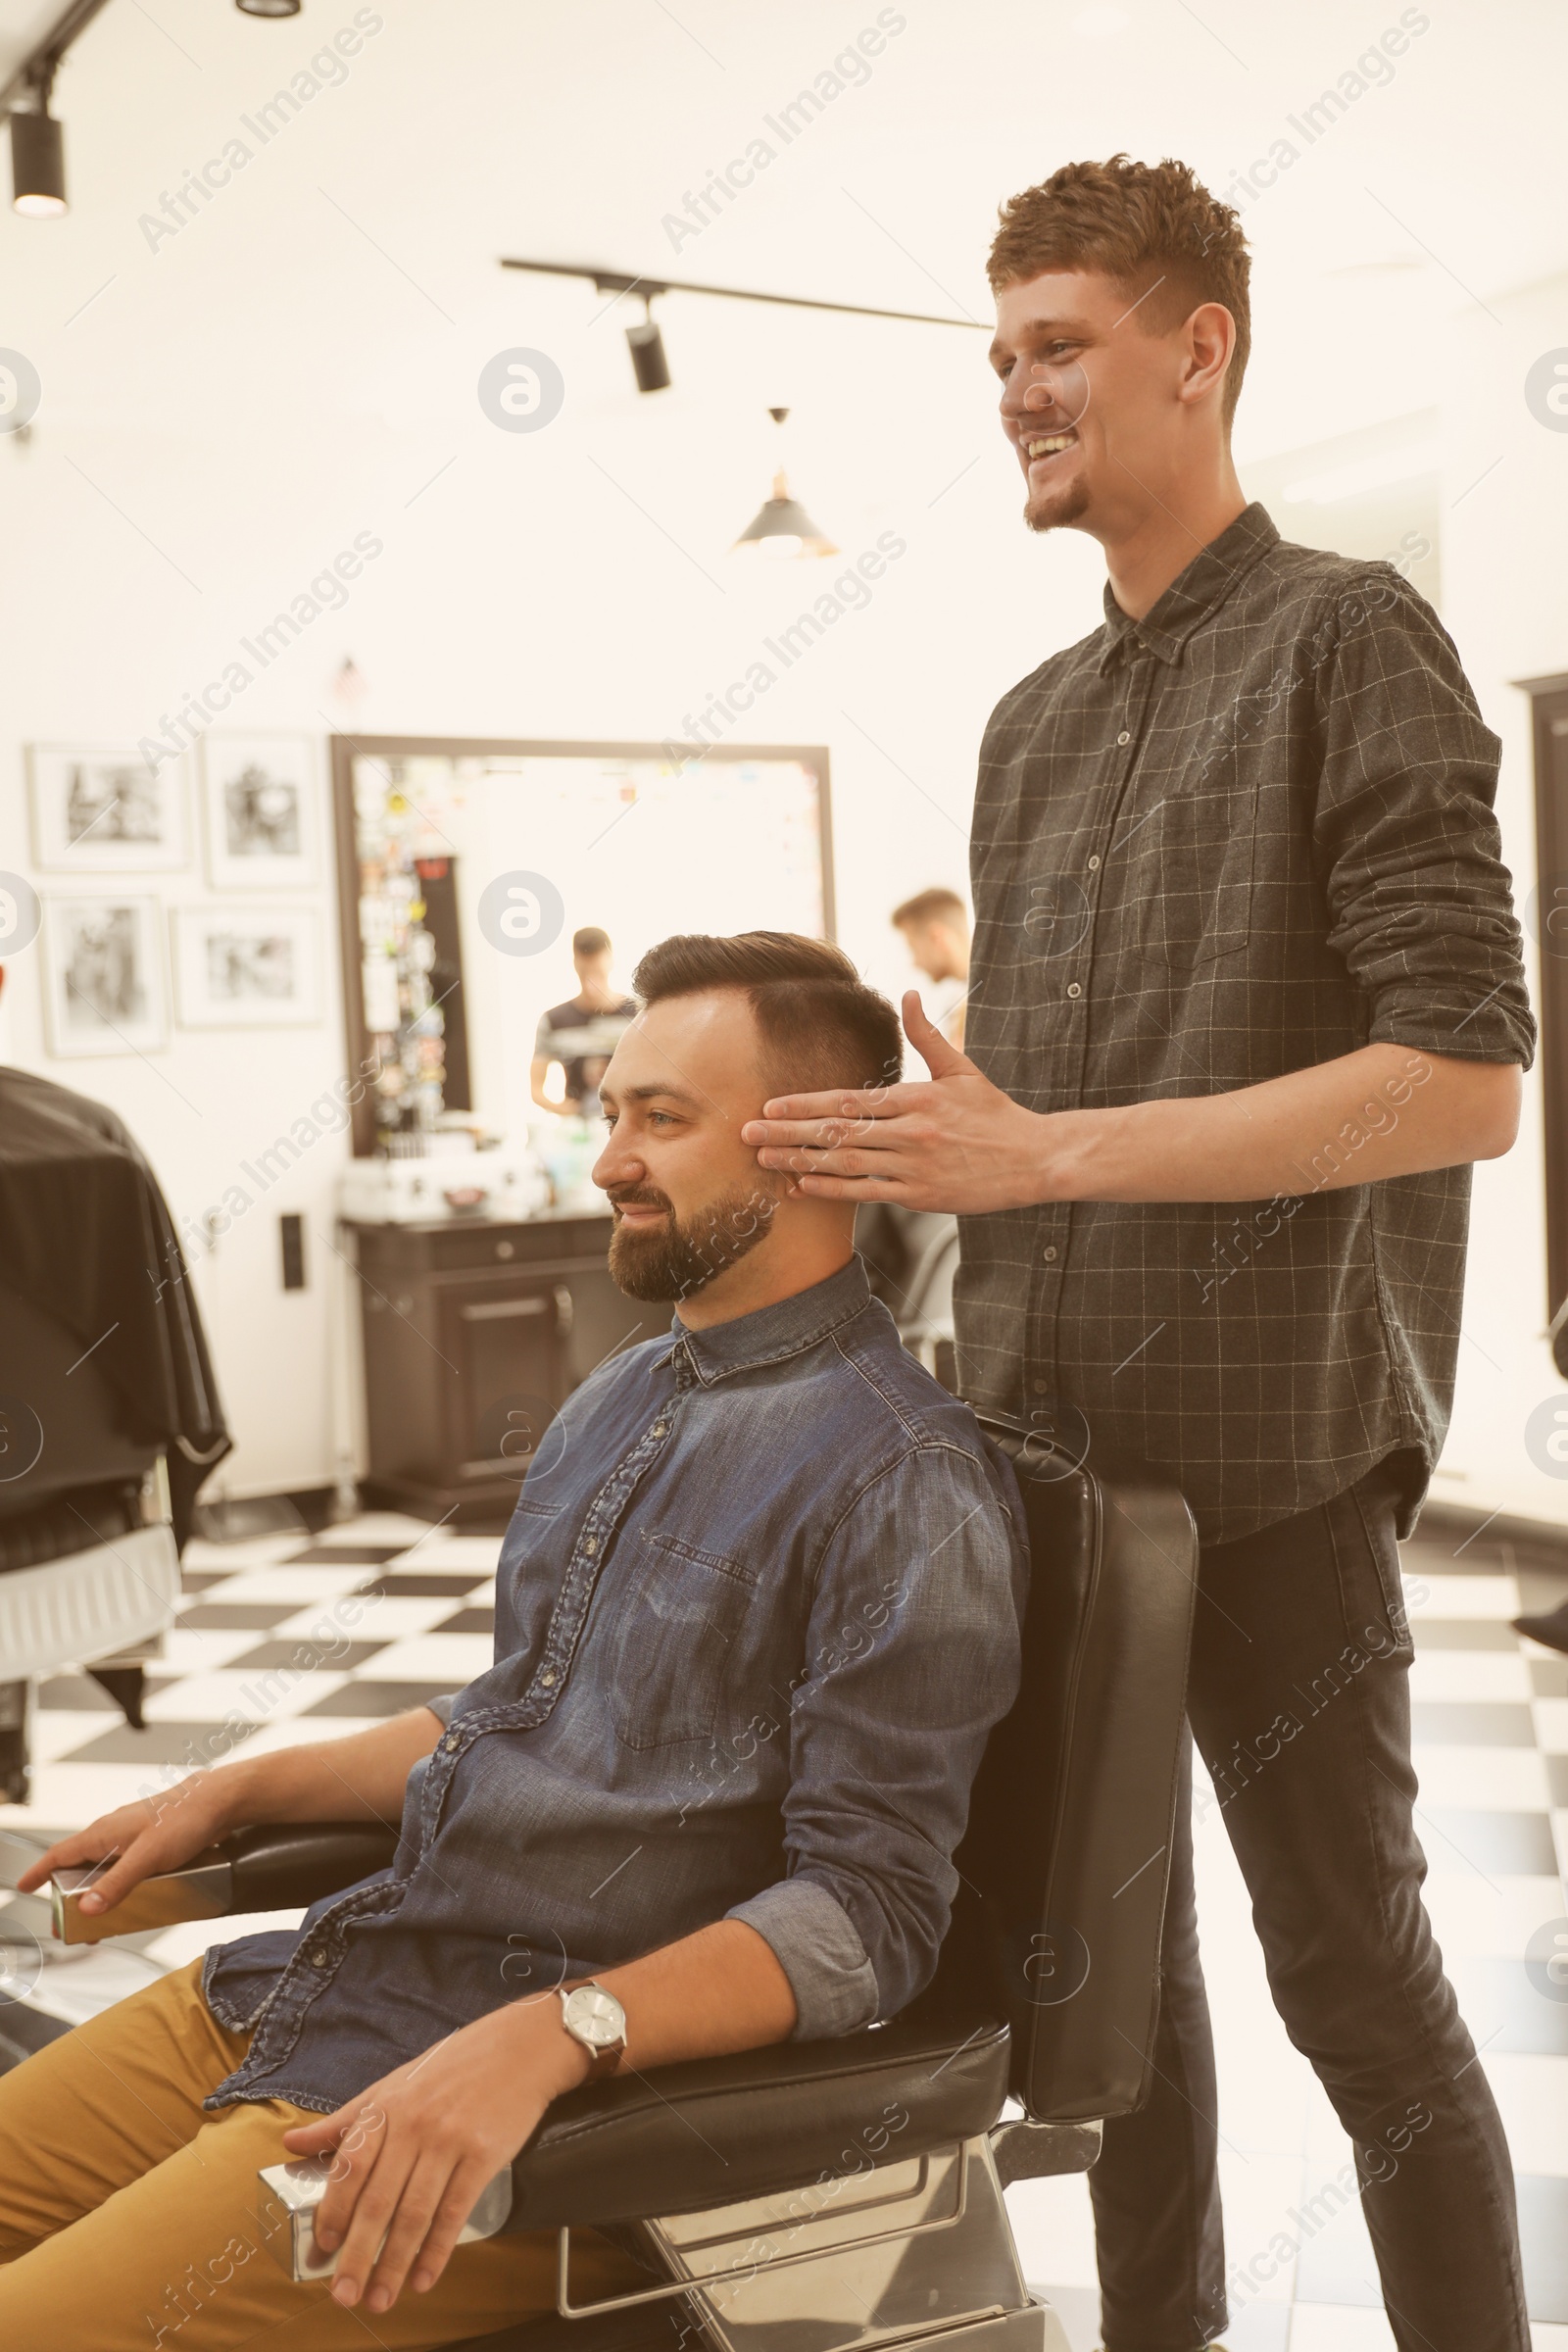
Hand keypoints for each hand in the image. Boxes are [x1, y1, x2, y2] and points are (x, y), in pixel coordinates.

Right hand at [16, 1772, 235, 1917]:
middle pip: (81, 1866)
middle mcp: (114, 1833)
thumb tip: (88, 1907)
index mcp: (104, 1832)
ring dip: (97, 1893)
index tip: (25, 1886)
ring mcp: (133, 1837)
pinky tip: (131, 1900)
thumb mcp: (147, 1857)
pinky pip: (126, 1867)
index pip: (60, 1854)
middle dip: (69, 1894)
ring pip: (104, 1868)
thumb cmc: (185, 1817)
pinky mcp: (151, 1842)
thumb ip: (117, 1883)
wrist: (219, 1801)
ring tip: (99, 1920)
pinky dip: (119, 1885)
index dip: (40, 1871)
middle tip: (65, 1921)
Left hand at [281, 1997, 588, 2313]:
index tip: (324, 2247)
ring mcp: (451, 2140)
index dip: (335, 2210)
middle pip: (379, 2200)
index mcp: (389, 2107)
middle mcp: (415, 2124)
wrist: (521, 2048)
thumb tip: (293, 2143)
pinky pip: (455, 2211)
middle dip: (357, 2253)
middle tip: (344, 2293)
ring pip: (415, 2213)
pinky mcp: (484, 2155)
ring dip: (394, 2263)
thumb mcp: (393, 2084)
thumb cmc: (454, 2067)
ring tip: (381, 2298)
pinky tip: (424, 2276)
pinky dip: (437, 2250)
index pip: (351, 2166)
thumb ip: (345, 2120)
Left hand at [742, 992, 1053, 1214]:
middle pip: (836, 1132)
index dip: (805, 1105)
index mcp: (915, 1099)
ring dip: (800, 1162)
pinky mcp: (921, 1196)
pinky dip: (833, 1189)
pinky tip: (803, 1186)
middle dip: (787, 1133)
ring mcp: (914, 1166)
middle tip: (747, 1135)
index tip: (770, 1107)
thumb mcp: (962, 1070)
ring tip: (765, 1161)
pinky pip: (867, 1193)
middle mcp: (909, 1132)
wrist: (1034, 1158)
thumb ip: (927, 1036)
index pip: (848, 1101)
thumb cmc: (995, 1114)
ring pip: (846, 1163)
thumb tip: (909, 994)